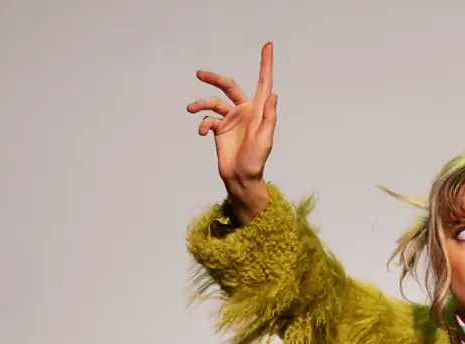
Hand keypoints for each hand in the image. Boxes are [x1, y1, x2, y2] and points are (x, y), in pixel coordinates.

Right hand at [187, 42, 277, 223]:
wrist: (240, 178)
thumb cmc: (256, 161)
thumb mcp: (266, 139)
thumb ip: (268, 117)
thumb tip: (273, 95)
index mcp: (258, 110)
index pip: (264, 82)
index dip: (266, 64)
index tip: (268, 45)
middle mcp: (243, 110)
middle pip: (228, 86)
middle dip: (214, 79)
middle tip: (200, 74)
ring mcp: (230, 119)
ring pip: (213, 102)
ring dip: (201, 104)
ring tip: (191, 108)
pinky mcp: (219, 129)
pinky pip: (207, 120)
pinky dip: (202, 124)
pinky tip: (202, 132)